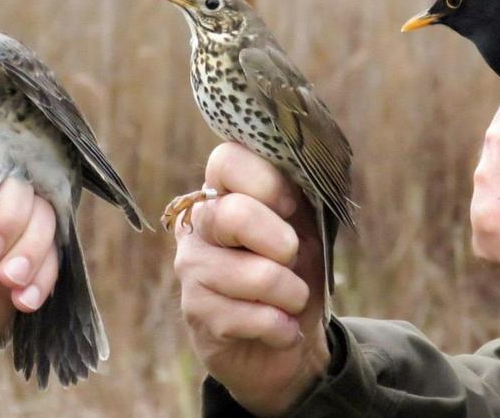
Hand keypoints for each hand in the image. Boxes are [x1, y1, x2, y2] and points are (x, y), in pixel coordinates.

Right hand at [174, 143, 329, 416]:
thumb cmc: (294, 273)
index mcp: (225, 191)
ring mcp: (191, 267)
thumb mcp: (308, 228)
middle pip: (234, 215)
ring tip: (293, 300)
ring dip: (292, 293)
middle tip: (293, 257)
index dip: (267, 181)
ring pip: (254, 275)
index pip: (227, 160)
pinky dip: (283, 328)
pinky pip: (253, 317)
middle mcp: (199, 224)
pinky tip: (280, 329)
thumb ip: (302, 196)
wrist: (283, 340)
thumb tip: (306, 170)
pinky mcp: (196, 313)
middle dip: (283, 244)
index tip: (291, 207)